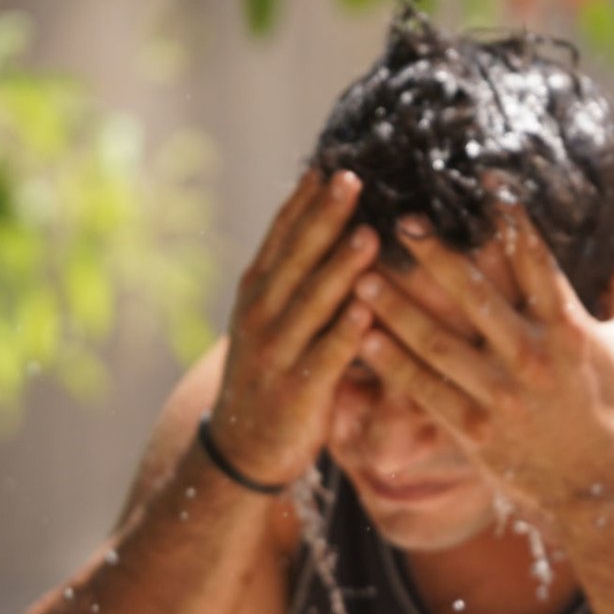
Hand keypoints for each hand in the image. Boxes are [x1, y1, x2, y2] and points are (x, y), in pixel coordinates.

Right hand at [209, 168, 380, 487]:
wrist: (244, 447)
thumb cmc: (272, 372)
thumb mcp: (272, 318)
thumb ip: (298, 277)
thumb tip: (333, 224)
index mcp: (257, 291)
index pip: (281, 236)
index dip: (305, 201)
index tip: (331, 165)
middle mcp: (261, 314)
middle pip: (296, 258)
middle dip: (325, 218)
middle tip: (353, 180)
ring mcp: (276, 351)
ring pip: (312, 302)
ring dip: (340, 268)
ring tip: (369, 236)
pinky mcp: (297, 389)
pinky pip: (325, 356)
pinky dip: (345, 333)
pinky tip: (367, 310)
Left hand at [352, 202, 613, 513]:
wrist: (598, 488)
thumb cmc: (612, 413)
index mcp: (568, 329)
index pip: (535, 260)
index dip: (509, 218)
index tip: (482, 182)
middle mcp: (531, 358)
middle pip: (475, 296)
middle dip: (435, 256)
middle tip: (401, 221)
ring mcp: (500, 397)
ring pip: (438, 344)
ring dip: (397, 309)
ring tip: (360, 276)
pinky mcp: (474, 431)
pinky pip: (424, 391)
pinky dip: (391, 364)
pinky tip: (361, 336)